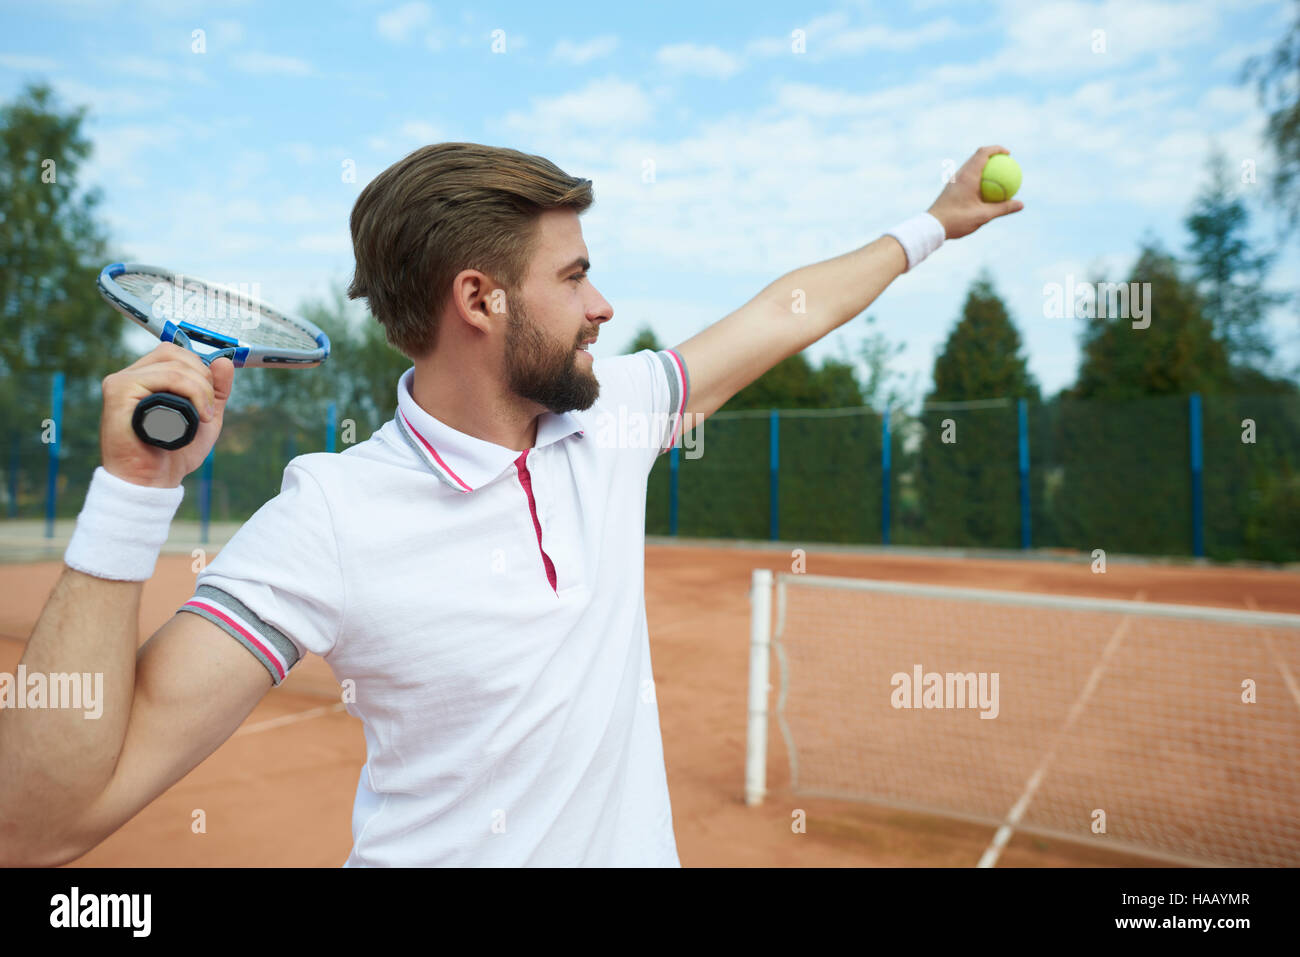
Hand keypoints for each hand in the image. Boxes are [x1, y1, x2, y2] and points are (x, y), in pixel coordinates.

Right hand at [99, 342, 235, 488]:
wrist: (152, 482)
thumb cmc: (172, 453)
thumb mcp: (204, 417)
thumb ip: (216, 391)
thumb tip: (224, 361)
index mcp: (145, 379)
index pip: (174, 353)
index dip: (200, 369)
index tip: (210, 400)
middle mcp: (130, 376)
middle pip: (174, 353)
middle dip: (203, 378)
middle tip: (208, 410)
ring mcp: (122, 382)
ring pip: (173, 366)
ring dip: (200, 389)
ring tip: (204, 416)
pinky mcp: (119, 391)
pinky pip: (164, 377)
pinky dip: (190, 393)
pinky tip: (197, 417)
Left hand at [927, 145, 1023, 240]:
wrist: (931, 226)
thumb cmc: (957, 220)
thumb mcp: (983, 216)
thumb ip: (1003, 208)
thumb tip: (1021, 204)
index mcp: (968, 175)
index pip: (983, 153)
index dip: (997, 149)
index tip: (1008, 154)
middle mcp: (959, 174)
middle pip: (977, 156)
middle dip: (992, 155)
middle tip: (1005, 162)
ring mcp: (953, 181)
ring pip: (970, 166)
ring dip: (984, 166)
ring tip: (996, 175)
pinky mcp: (950, 188)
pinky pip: (966, 177)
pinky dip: (977, 178)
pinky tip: (984, 191)